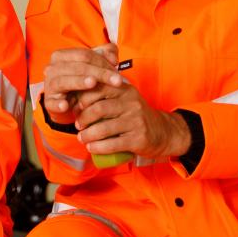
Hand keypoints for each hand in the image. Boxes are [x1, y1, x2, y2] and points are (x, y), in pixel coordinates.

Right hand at [40, 45, 126, 125]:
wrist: (67, 100)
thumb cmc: (82, 79)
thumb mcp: (94, 64)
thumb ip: (106, 54)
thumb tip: (113, 58)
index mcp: (61, 56)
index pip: (84, 55)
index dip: (102, 61)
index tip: (118, 70)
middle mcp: (52, 69)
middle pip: (77, 67)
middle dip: (99, 73)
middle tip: (117, 81)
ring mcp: (49, 85)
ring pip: (63, 81)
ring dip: (78, 82)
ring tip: (93, 83)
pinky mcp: (48, 102)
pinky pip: (51, 102)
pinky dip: (57, 103)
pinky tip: (66, 105)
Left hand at [72, 81, 191, 158]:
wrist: (163, 132)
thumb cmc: (135, 116)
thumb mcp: (124, 100)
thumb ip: (106, 95)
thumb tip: (74, 99)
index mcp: (125, 90)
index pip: (99, 89)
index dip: (83, 99)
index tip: (76, 108)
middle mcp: (131, 103)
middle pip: (99, 108)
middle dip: (83, 119)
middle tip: (78, 126)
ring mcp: (136, 121)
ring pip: (104, 128)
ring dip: (88, 135)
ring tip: (82, 139)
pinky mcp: (139, 138)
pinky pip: (113, 144)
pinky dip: (98, 147)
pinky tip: (91, 148)